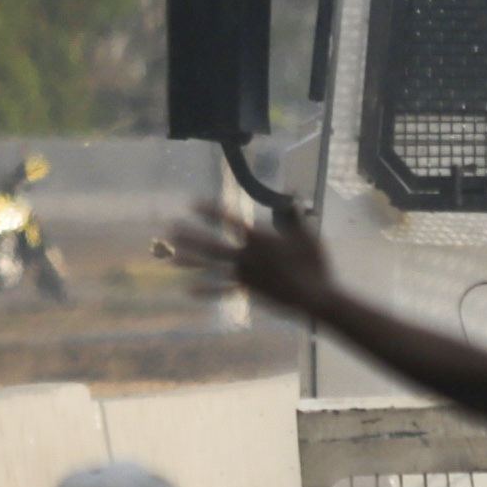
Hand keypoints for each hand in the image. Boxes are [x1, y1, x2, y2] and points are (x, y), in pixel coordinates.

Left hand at [174, 201, 335, 318]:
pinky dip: (206, 291)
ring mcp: (245, 275)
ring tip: (172, 257)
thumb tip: (292, 189)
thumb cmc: (313, 263)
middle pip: (212, 245)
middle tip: (171, 229)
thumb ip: (294, 212)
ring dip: (192, 261)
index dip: (210, 211)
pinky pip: (223, 290)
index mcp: (259, 239)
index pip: (229, 221)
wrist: (314, 296)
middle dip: (191, 237)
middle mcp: (246, 256)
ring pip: (212, 268)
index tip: (192, 203)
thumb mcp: (306, 234)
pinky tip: (189, 290)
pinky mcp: (248, 290)